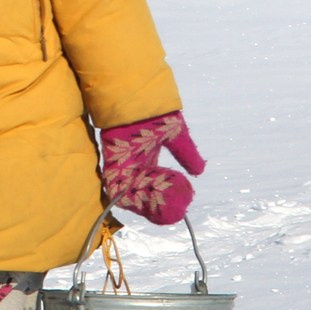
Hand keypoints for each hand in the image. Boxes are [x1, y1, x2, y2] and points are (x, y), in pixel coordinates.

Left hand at [99, 111, 204, 225]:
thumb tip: (199, 171)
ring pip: (132, 195)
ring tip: (163, 209)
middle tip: (174, 211)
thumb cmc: (154, 112)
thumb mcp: (176, 135)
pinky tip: (145, 203)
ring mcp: (123, 166)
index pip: (155, 185)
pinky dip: (129, 199)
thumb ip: (186, 154)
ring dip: (146, 205)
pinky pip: (116, 189)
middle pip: (143, 194)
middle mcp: (135, 166)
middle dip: (157, 205)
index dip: (166, 196)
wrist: (136, 98)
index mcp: (148, 159)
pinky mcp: (111, 165)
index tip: (180, 203)